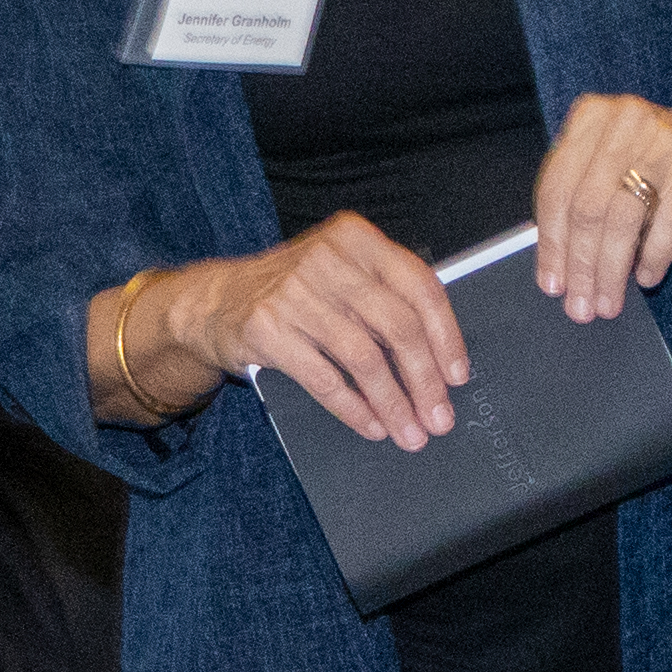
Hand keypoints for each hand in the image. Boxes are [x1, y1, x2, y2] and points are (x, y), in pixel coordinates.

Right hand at [165, 213, 467, 450]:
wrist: (214, 302)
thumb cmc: (292, 292)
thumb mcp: (340, 274)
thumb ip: (384, 298)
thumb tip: (440, 361)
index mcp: (356, 238)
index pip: (419, 286)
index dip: (447, 335)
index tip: (458, 375)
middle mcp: (327, 259)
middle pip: (397, 326)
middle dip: (425, 380)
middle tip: (439, 418)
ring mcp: (294, 293)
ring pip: (364, 358)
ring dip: (393, 403)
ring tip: (409, 432)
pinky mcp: (267, 329)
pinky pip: (325, 379)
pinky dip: (354, 409)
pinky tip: (372, 425)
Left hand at [531, 95, 671, 324]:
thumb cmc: (667, 165)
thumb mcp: (617, 167)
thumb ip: (581, 198)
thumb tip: (554, 264)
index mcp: (593, 117)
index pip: (557, 187)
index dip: (550, 242)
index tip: (551, 283)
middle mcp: (626, 120)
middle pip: (587, 207)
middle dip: (581, 266)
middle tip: (580, 306)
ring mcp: (664, 140)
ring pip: (622, 219)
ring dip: (611, 272)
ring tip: (609, 303)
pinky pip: (667, 224)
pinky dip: (653, 259)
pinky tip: (647, 278)